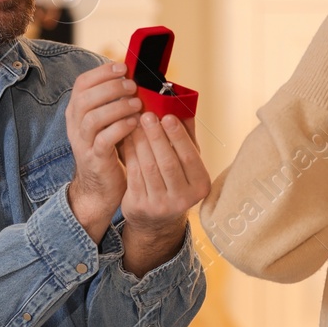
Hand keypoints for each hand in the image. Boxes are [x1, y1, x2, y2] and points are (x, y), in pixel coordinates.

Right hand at [65, 61, 142, 239]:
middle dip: (111, 88)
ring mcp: (82, 142)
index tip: (123, 67)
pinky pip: (104, 140)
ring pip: (93, 118)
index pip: (82, 83)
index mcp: (77, 110)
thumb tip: (135, 74)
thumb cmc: (110, 147)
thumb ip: (115, 100)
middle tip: (133, 86)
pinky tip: (135, 123)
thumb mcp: (108, 120)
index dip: (102, 72)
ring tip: (138, 104)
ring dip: (117, 107)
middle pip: (85, 98)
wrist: (101, 185)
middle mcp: (75, 124)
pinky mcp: (94, 159)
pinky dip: (120, 128)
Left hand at [117, 112, 210, 275]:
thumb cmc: (175, 181)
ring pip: (148, 167)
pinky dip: (130, 152)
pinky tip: (126, 137)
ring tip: (134, 122)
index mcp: (200, 185)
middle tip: (146, 114)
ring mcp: (160, 205)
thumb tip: (185, 106)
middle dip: (156, 136)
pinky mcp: (140, 205)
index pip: (190, 157)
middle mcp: (183, 199)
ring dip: (140, 141)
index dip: (178, 136)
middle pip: (168, 162)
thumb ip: (188, 137)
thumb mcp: (188, 164)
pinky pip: (133, 173)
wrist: (156, 220)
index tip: (167, 116)